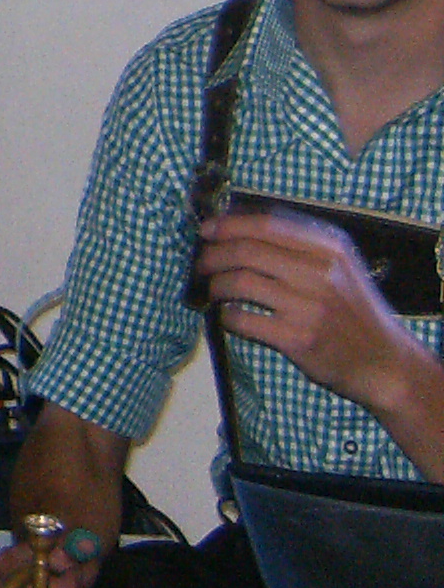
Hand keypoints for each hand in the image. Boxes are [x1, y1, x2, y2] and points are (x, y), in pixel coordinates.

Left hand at [196, 208, 426, 408]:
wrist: (385, 362)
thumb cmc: (353, 310)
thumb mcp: (340, 266)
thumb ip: (298, 244)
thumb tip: (236, 224)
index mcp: (329, 248)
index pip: (267, 225)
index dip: (228, 224)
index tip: (206, 230)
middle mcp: (320, 272)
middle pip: (246, 251)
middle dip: (212, 255)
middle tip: (201, 264)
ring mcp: (309, 306)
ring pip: (239, 282)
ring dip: (215, 285)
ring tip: (212, 290)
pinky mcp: (298, 338)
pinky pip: (243, 319)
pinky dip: (227, 316)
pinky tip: (229, 316)